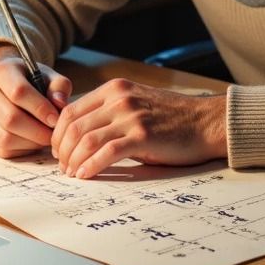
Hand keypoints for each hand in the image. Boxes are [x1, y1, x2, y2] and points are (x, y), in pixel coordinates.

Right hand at [0, 45, 71, 157]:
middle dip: (37, 131)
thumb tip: (60, 104)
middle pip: (10, 119)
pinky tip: (31, 142)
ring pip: (5, 138)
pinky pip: (0, 150)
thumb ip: (59, 86)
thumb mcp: (47, 75)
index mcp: (1, 72)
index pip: (19, 92)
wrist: (3, 85)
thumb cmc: (29, 81)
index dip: (40, 108)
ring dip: (30, 144)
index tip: (55, 119)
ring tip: (44, 138)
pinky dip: (20, 151)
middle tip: (53, 134)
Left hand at [51, 78, 226, 179]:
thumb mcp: (136, 104)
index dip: (58, 134)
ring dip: (73, 161)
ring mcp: (131, 116)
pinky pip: (107, 153)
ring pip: (86, 140)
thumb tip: (80, 134)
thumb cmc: (172, 118)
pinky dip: (91, 166)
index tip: (58, 151)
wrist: (206, 122)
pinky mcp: (142, 136)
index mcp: (115, 89)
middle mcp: (120, 98)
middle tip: (63, 167)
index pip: (71, 110)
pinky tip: (86, 176)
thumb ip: (110, 112)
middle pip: (73, 126)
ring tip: (72, 174)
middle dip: (62, 151)